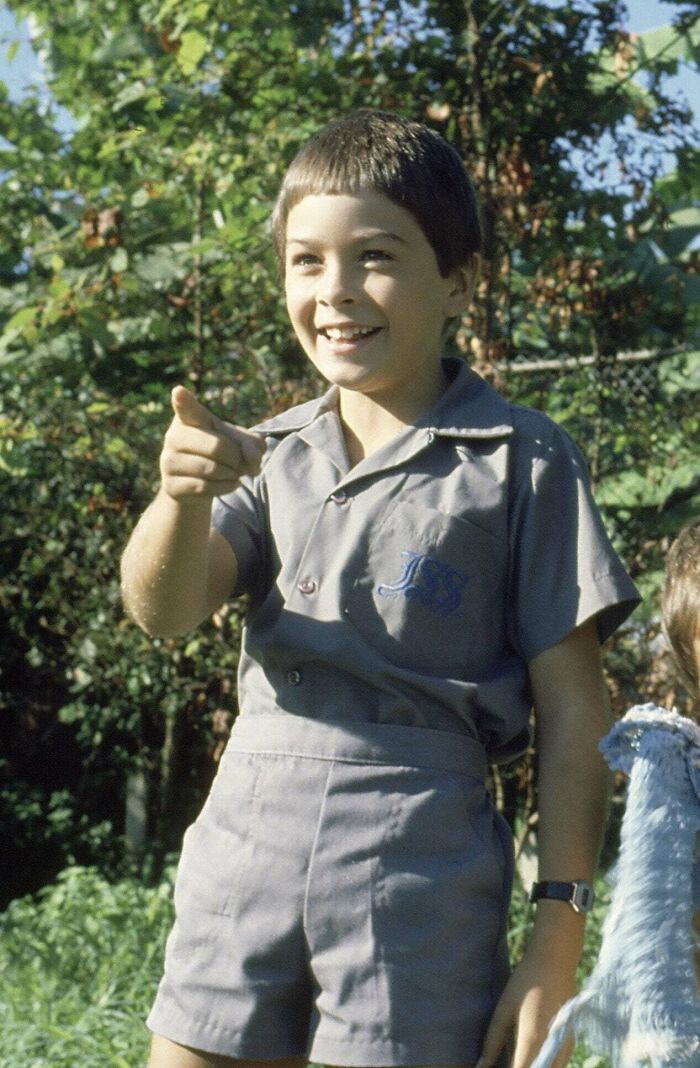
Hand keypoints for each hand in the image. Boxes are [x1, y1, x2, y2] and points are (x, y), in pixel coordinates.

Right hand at [160, 386, 264, 502]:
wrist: (198, 487)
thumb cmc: (223, 456)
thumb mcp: (244, 444)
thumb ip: (253, 445)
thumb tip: (251, 457)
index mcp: (190, 417)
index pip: (186, 407)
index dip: (183, 400)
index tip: (179, 392)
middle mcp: (173, 436)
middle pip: (216, 446)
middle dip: (236, 458)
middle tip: (241, 463)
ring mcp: (168, 462)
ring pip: (210, 469)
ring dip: (232, 474)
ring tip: (235, 473)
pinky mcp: (171, 486)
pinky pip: (205, 488)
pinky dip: (226, 487)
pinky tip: (230, 483)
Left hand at [477, 943, 575, 1067]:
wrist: (554, 962)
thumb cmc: (525, 983)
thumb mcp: (504, 1010)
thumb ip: (492, 1042)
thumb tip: (481, 1065)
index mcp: (532, 1041)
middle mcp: (552, 1050)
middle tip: (500, 1062)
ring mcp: (564, 1048)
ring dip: (530, 1067)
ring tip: (511, 1058)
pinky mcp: (569, 1043)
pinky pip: (554, 1065)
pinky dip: (540, 1065)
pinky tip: (526, 1055)